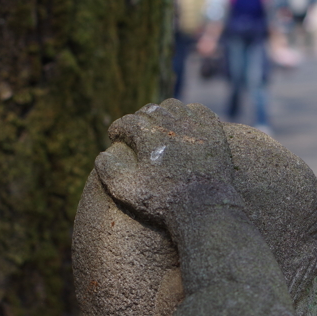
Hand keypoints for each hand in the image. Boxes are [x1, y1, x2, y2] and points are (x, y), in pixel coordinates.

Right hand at [95, 99, 233, 225]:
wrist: (204, 209)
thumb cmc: (163, 203)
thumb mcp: (127, 191)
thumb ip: (108, 171)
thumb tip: (102, 155)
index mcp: (148, 135)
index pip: (127, 122)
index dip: (118, 129)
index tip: (115, 136)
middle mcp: (171, 124)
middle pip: (150, 110)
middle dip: (139, 119)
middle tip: (136, 131)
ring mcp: (194, 126)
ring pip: (174, 106)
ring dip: (163, 113)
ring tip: (160, 126)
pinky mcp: (214, 133)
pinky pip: (200, 111)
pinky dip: (190, 114)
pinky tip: (185, 125)